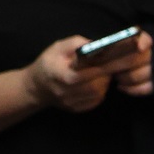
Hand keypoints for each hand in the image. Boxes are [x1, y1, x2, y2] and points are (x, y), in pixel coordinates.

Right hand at [22, 32, 151, 112]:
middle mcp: (66, 92)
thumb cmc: (48, 63)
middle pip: (97, 85)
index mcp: (61, 74)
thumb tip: (98, 45)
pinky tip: (95, 82)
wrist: (36, 87)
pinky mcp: (77, 109)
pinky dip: (100, 91)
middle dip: (106, 74)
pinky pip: (96, 100)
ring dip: (104, 82)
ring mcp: (71, 103)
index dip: (106, 66)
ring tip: (100, 73)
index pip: (89, 72)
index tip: (118, 59)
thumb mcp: (58, 47)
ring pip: (99, 93)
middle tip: (110, 65)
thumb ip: (77, 43)